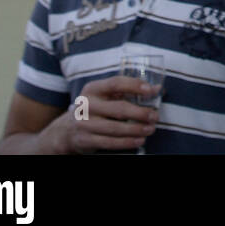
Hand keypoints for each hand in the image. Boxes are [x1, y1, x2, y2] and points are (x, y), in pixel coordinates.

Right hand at [42, 75, 160, 153]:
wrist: (66, 130)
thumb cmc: (95, 108)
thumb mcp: (104, 96)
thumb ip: (127, 91)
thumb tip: (157, 89)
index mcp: (92, 89)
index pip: (116, 83)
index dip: (135, 85)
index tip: (152, 90)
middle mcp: (86, 105)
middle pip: (119, 108)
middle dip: (141, 113)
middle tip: (155, 116)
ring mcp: (83, 123)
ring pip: (115, 128)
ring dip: (136, 129)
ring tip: (150, 129)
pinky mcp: (84, 140)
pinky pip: (108, 142)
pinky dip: (126, 142)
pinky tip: (139, 140)